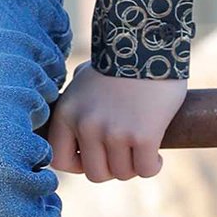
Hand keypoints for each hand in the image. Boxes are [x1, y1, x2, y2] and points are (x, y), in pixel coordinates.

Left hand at [46, 60, 187, 180]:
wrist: (146, 43)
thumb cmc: (117, 64)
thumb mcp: (83, 84)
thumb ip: (78, 110)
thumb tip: (76, 135)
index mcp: (67, 113)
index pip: (60, 160)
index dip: (79, 164)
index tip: (95, 155)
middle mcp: (86, 125)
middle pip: (96, 173)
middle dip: (112, 166)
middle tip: (124, 150)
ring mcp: (113, 132)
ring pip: (123, 173)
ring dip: (134, 163)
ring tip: (140, 142)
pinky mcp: (142, 136)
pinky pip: (146, 169)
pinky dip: (153, 164)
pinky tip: (156, 150)